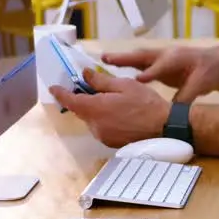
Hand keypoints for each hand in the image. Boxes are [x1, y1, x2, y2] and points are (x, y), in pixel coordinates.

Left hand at [48, 69, 169, 147]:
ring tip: (109, 99)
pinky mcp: (110, 143)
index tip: (54, 88)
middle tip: (89, 87)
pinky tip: (116, 112)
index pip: (71, 101)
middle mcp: (95, 125)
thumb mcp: (124, 85)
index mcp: (96, 109)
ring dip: (94, 109)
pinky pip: (100, 127)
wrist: (164, 127)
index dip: (60, 94)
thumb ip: (100, 81)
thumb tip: (84, 75)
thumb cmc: (145, 102)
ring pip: (91, 119)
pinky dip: (102, 118)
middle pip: (81, 110)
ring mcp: (102, 136)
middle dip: (82, 99)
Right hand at [102, 46, 218, 103]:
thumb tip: (173, 111)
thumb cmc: (210, 72)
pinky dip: (128, 63)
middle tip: (106, 58)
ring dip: (123, 58)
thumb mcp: (202, 84)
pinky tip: (115, 68)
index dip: (150, 74)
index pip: (162, 67)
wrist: (217, 63)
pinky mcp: (159, 63)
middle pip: (144, 56)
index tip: (137, 80)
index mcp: (179, 60)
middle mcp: (167, 55)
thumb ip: (186, 96)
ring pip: (140, 57)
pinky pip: (141, 62)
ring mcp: (162, 57)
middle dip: (126, 58)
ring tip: (104, 59)